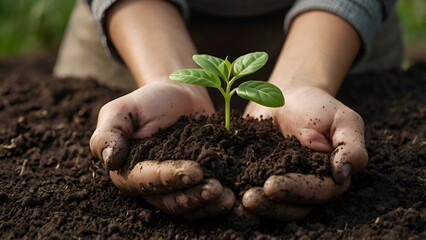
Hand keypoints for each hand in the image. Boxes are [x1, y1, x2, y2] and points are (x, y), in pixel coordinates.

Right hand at [90, 82, 234, 218]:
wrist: (180, 96)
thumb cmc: (150, 101)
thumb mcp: (123, 110)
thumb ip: (108, 133)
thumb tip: (109, 161)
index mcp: (129, 170)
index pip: (147, 181)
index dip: (170, 179)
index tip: (196, 171)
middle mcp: (150, 185)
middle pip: (169, 200)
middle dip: (193, 197)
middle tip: (217, 189)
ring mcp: (175, 187)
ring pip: (188, 206)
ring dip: (207, 205)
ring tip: (228, 198)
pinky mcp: (195, 185)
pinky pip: (204, 201)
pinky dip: (217, 202)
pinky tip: (233, 198)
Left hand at [242, 86, 367, 219]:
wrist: (288, 96)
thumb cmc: (318, 106)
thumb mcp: (343, 120)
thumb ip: (350, 146)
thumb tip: (342, 174)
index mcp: (329, 178)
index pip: (316, 193)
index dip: (295, 192)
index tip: (271, 186)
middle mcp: (306, 188)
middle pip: (293, 207)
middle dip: (271, 205)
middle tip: (248, 199)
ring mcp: (282, 185)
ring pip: (273, 206)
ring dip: (256, 208)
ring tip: (237, 202)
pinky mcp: (260, 179)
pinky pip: (252, 191)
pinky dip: (239, 196)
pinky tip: (225, 195)